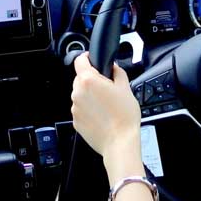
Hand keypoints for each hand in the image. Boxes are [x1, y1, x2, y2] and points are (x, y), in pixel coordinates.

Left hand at [71, 53, 143, 181]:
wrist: (120, 143)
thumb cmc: (124, 117)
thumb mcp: (125, 88)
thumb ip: (117, 72)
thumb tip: (113, 68)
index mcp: (88, 81)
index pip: (79, 60)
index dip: (87, 58)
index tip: (93, 60)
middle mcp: (78, 93)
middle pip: (80, 78)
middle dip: (92, 80)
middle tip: (108, 88)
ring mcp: (75, 108)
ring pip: (81, 95)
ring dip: (91, 96)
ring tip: (107, 105)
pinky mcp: (76, 121)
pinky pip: (81, 109)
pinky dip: (89, 109)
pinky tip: (103, 115)